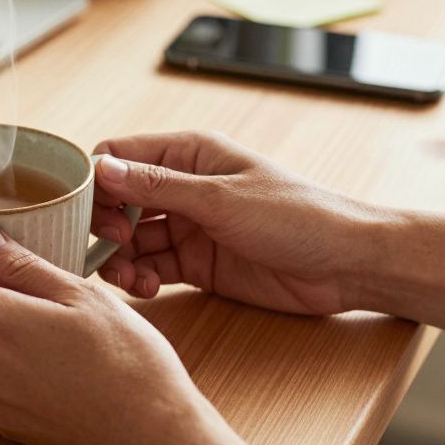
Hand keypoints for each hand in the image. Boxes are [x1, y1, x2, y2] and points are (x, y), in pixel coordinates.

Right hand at [90, 131, 384, 315]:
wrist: (346, 265)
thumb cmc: (297, 216)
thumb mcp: (221, 199)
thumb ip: (158, 186)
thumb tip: (103, 170)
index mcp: (187, 154)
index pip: (118, 156)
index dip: (98, 184)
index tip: (99, 214)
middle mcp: (182, 187)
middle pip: (117, 201)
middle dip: (106, 227)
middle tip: (117, 249)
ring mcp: (188, 226)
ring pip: (130, 239)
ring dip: (121, 260)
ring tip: (133, 281)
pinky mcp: (196, 263)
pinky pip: (150, 267)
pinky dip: (140, 279)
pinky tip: (148, 290)